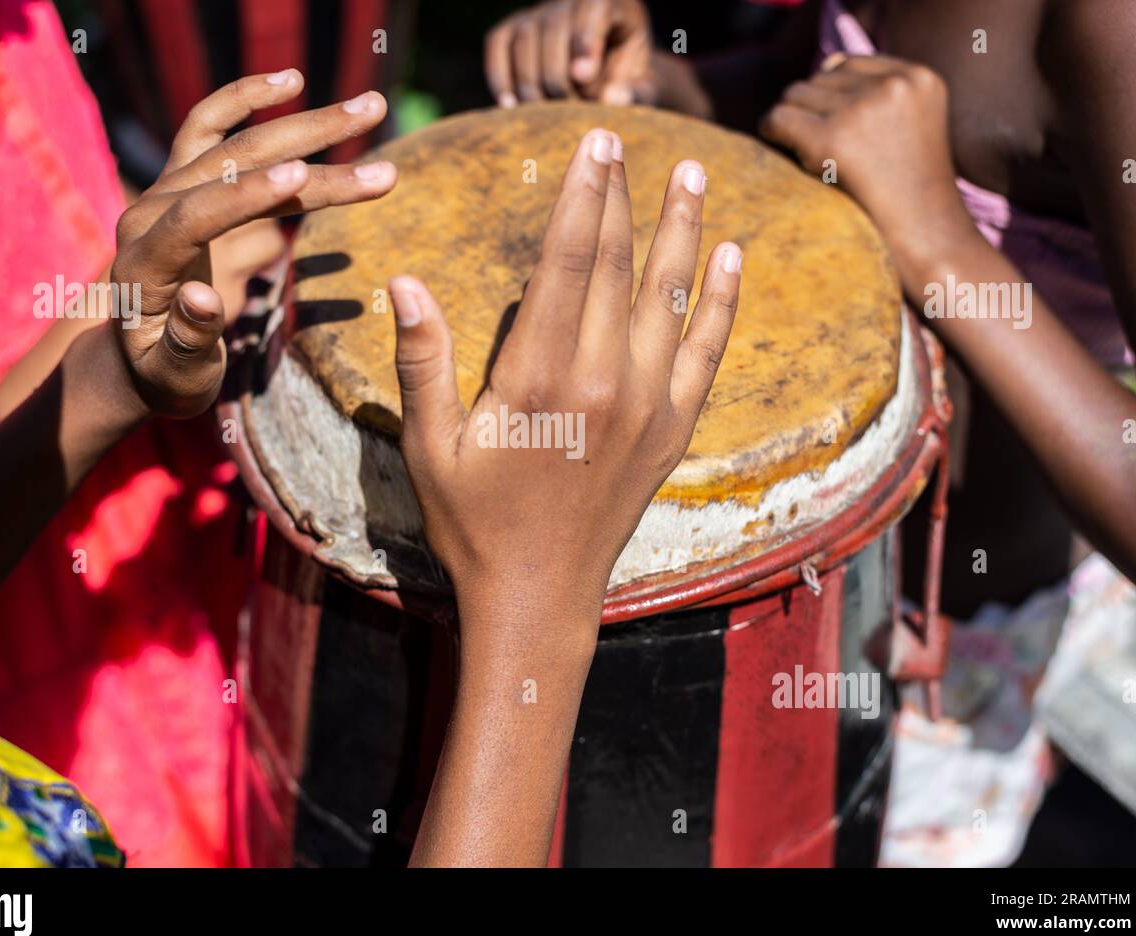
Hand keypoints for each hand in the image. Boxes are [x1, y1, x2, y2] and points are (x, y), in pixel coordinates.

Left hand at [109, 70, 397, 417]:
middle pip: (230, 164)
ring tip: (371, 106)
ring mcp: (166, 191)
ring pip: (236, 140)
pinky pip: (211, 126)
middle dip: (308, 143)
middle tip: (374, 125)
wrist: (137, 358)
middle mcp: (150, 212)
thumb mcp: (175, 375)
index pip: (197, 215)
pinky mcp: (183, 184)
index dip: (249, 194)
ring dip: (305, 121)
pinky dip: (248, 99)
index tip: (304, 174)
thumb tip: (202, 297)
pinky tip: (293, 82)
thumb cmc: (165, 375)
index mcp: (144, 263)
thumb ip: (187, 340)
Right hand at [388, 129, 741, 638]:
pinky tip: (732, 258)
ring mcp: (647, 405)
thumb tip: (403, 281)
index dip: (583, 195)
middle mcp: (604, 380)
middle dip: (623, 196)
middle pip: (620, 264)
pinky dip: (721, 302)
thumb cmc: (473, 522)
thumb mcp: (430, 445)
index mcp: (540, 375)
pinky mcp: (673, 430)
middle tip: (627, 139)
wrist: (539, 596)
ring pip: (672, 297)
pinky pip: (706, 351)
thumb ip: (423, 360)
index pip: (568, 259)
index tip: (593, 145)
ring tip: (693, 174)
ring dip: (685, 231)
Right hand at [485, 0, 657, 106]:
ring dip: (532, 84)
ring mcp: (537, 14)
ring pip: (524, 39)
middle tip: (568, 110)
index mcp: (612, 4)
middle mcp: (569, 1)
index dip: (585, 38)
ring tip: (546, 116)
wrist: (602, 74)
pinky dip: (500, 77)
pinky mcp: (512, 30)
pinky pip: (498, 46)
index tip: (583, 76)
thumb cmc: (624, 78)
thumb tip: (613, 99)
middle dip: (558, 76)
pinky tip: (511, 106)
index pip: (594, 5)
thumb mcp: (640, 83)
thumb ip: (635, 92)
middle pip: (553, 27)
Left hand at [760, 54, 976, 277]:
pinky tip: (781, 154)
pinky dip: (772, 134)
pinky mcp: (833, 138)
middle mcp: (894, 84)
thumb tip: (824, 66)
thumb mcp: (909, 128)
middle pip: (820, 79)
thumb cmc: (912, 197)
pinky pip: (779, 118)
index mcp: (919, 77)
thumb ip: (874, 95)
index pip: (848, 66)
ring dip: (796, 126)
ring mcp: (865, 108)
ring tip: (817, 163)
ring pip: (795, 95)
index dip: (831, 101)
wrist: (929, 243)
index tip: (835, 135)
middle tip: (825, 157)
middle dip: (813, 114)